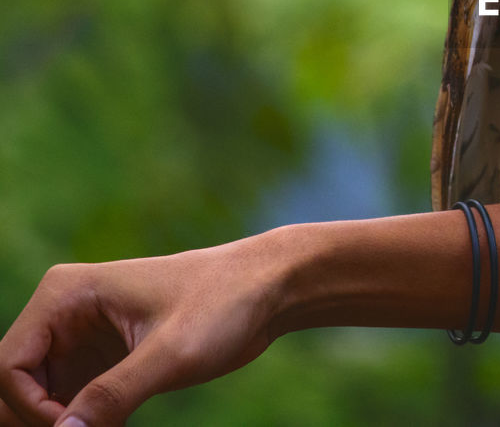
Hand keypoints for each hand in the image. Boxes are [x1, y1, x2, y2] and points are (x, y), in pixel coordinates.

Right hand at [0, 235, 282, 426]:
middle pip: (17, 386)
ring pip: (42, 400)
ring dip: (64, 424)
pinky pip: (73, 404)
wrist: (271, 288)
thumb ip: (113, 395)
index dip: (32, 409)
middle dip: (41, 420)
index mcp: (64, 295)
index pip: (9, 367)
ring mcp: (83, 339)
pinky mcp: (107, 361)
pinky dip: (83, 425)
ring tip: (108, 425)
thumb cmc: (224, 303)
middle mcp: (63, 314)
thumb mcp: (171, 353)